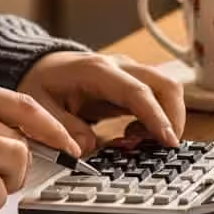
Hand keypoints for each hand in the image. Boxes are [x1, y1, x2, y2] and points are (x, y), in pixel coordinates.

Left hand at [18, 51, 185, 152]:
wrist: (41, 66)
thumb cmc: (41, 82)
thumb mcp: (38, 106)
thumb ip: (62, 127)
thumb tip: (86, 148)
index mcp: (97, 70)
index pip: (137, 91)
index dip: (156, 116)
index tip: (168, 140)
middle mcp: (120, 66)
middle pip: (165, 85)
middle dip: (174, 117)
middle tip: (164, 148)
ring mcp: (130, 73)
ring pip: (167, 90)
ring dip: (167, 119)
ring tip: (139, 141)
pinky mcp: (133, 84)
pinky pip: (158, 98)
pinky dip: (157, 118)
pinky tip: (134, 134)